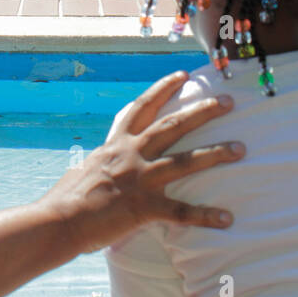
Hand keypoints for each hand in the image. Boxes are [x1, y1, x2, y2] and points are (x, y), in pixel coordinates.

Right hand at [42, 71, 242, 254]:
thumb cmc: (66, 199)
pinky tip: (227, 218)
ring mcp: (139, 180)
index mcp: (116, 144)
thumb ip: (99, 162)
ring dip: (216, 154)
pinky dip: (205, 216)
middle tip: (229, 102)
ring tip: (241, 149)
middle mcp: (130, 155)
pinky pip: (181, 213)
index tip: (183, 74)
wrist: (57, 222)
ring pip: (185, 162)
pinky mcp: (143, 208)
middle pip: (173, 126)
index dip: (164, 89)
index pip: (142, 107)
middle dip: (202, 112)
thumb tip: (93, 162)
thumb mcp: (83, 169)